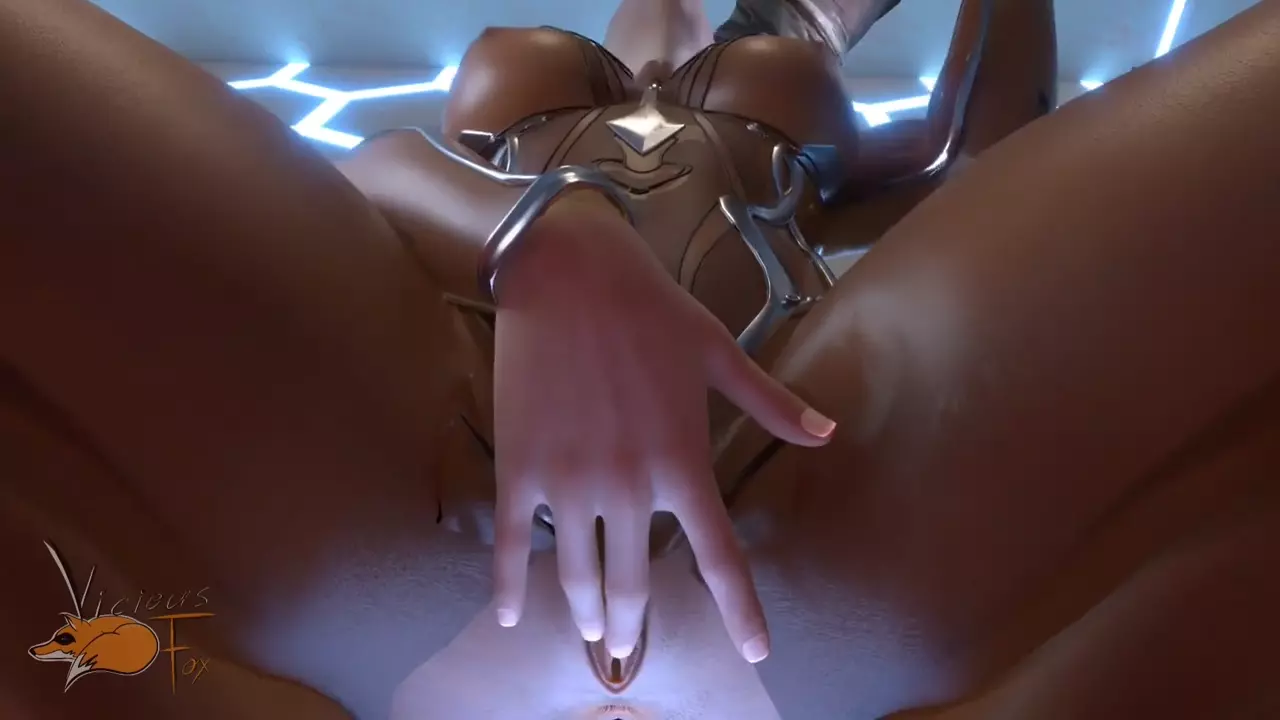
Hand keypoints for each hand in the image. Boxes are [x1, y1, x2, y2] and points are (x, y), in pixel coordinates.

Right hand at [489, 192, 836, 662]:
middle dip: (634, 627)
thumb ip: (771, 405)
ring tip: (590, 633)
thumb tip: (828, 433)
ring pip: (577, 575)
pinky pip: (512, 544)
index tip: (756, 651)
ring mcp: (570, 481)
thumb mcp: (719, 353)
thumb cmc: (650, 309)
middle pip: (635, 583)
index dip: (740, 611)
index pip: (719, 557)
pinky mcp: (520, 468)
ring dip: (585, 614)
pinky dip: (509, 588)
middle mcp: (629, 485)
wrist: (567, 270)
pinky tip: (509, 618)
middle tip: (630, 650)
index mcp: (683, 462)